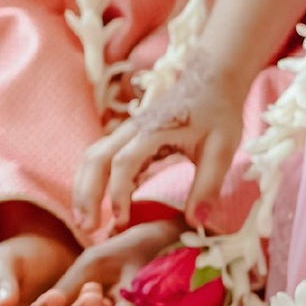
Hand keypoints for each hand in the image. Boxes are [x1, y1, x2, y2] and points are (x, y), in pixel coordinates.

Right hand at [74, 54, 248, 237]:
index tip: (121, 221)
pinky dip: (94, 182)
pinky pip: (101, 158)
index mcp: (153, 129)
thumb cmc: (218, 111)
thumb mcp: (222, 149)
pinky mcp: (129, 137)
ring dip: (83, 188)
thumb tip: (195, 222)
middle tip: (87, 227)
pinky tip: (100, 205)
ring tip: (85, 220)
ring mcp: (127, 132)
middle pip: (94, 159)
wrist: (211, 78)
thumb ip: (208, 185)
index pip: (123, 162)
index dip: (118, 193)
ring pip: (92, 158)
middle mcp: (132, 129)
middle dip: (86, 194)